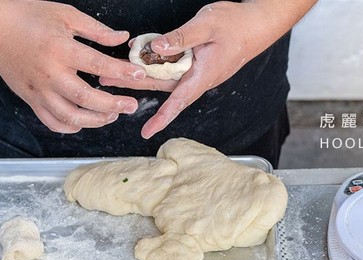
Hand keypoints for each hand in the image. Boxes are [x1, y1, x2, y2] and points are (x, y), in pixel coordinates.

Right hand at [0, 0, 145, 132]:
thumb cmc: (26, 15)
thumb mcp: (64, 14)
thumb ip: (96, 30)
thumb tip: (122, 38)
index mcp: (60, 50)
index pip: (99, 66)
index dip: (122, 72)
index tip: (139, 75)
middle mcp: (50, 74)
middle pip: (87, 99)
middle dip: (114, 105)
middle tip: (131, 106)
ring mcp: (38, 91)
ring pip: (70, 117)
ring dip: (95, 121)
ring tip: (111, 116)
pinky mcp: (30, 99)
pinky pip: (52, 122)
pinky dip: (71, 127)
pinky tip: (84, 122)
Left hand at [100, 0, 298, 137]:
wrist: (256, 24)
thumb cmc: (236, 25)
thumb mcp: (207, 25)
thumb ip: (181, 38)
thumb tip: (155, 48)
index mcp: (202, 75)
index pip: (178, 101)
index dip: (162, 117)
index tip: (146, 132)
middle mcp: (197, 78)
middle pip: (160, 87)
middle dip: (132, 86)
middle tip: (105, 80)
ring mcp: (195, 72)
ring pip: (163, 77)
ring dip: (138, 75)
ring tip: (113, 72)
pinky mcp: (194, 65)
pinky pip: (170, 67)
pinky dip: (154, 63)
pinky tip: (140, 56)